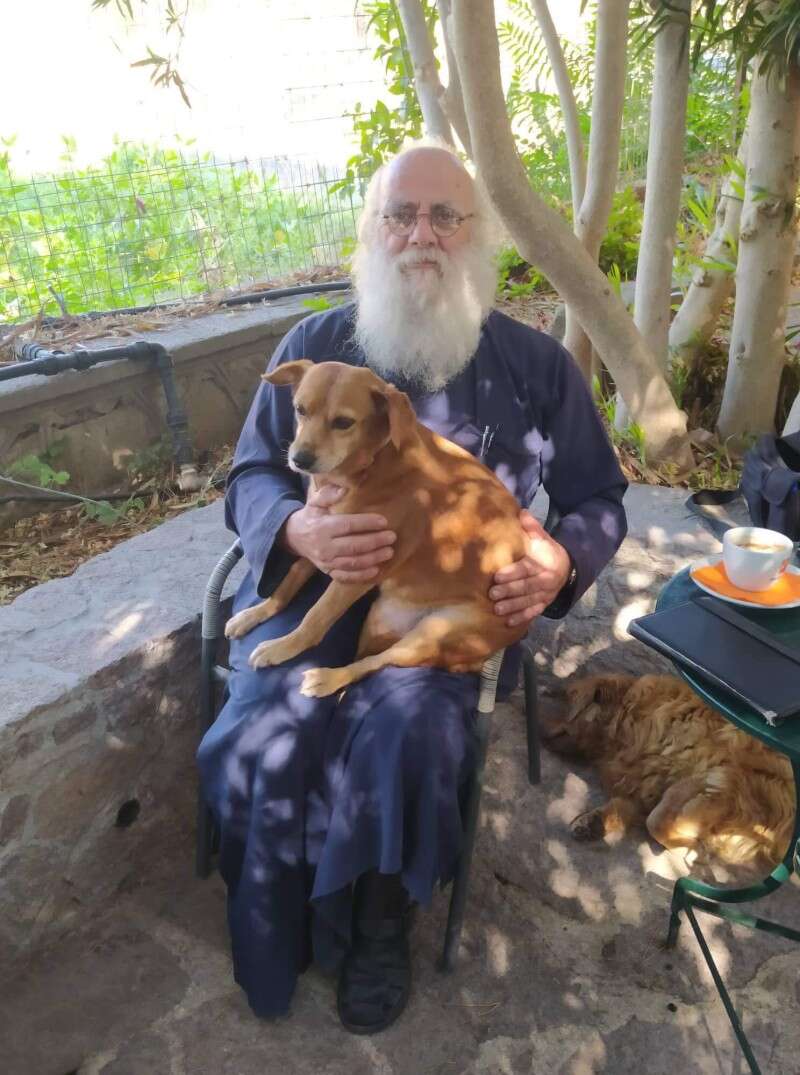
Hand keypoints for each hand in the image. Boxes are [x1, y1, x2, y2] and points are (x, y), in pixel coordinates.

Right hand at [282, 484, 395, 582]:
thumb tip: (345, 489)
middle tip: (391, 537)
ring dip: (373, 559)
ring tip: (389, 552)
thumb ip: (329, 494)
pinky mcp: (328, 572)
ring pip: (352, 563)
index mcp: (322, 527)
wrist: (294, 537)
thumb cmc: (311, 516)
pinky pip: (346, 577)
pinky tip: (376, 570)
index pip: (347, 526)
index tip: (383, 521)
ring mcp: (326, 562)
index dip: (366, 523)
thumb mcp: (315, 502)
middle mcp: (324, 547)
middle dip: (375, 542)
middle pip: (353, 546)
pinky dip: (361, 576)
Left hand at [490, 509, 572, 626]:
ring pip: (529, 602)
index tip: (496, 576)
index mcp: (544, 563)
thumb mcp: (542, 538)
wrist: (567, 567)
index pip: (526, 569)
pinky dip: (522, 618)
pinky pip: (534, 612)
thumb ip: (532, 527)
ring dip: (513, 607)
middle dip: (509, 592)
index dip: (512, 573)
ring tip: (496, 610)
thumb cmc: (546, 551)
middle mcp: (546, 580)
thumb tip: (522, 512)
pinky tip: (509, 623)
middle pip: (526, 587)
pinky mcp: (544, 604)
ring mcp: (546, 595)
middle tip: (492, 595)